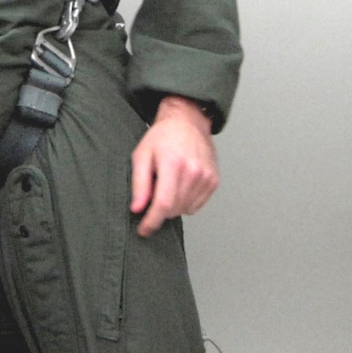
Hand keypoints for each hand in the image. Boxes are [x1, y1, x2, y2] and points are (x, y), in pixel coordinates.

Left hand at [129, 95, 219, 236]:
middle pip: (174, 209)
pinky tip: (180, 185)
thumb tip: (137, 209)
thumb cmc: (162, 136)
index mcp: (173, 164)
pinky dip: (185, 202)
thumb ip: (139, 184)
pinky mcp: (214, 181)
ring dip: (173, 206)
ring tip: (168, 184)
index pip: (163, 203)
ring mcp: (206, 177)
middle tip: (154, 193)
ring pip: (185, 210)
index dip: (152, 221)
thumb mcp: (142, 155)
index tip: (144, 230)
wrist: (188, 121)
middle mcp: (193, 172)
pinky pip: (196, 205)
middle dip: (159, 210)